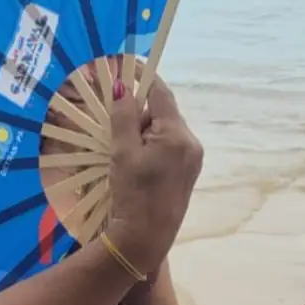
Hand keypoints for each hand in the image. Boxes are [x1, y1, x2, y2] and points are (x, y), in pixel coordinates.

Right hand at [104, 63, 203, 274]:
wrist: (145, 239)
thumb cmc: (132, 194)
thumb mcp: (122, 153)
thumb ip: (123, 118)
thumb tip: (124, 88)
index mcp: (177, 135)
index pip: (160, 94)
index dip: (143, 77)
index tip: (126, 66)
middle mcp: (190, 143)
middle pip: (163, 112)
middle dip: (138, 109)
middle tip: (113, 114)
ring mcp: (191, 160)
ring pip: (164, 130)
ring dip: (142, 128)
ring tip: (119, 142)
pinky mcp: (186, 174)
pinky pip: (168, 147)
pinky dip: (150, 144)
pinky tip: (132, 159)